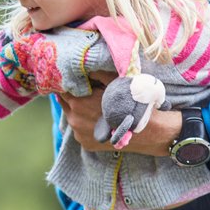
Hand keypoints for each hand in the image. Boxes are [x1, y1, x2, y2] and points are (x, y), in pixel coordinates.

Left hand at [58, 72, 178, 156]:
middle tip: (84, 92)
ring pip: (72, 117)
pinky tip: (97, 120)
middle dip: (72, 96)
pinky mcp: (85, 144)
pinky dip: (85, 124)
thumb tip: (85, 65)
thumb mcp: (115, 81)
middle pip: (65, 104)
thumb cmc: (130, 102)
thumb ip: (97, 73)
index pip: (63, 90)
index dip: (69, 84)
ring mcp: (79, 134)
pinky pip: (80, 131)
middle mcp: (74, 120)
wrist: (146, 130)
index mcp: (78, 102)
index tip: (76, 81)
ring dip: (77, 111)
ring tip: (92, 106)